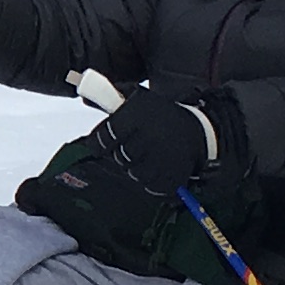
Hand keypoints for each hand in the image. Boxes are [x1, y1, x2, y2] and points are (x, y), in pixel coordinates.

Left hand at [91, 92, 221, 192]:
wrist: (199, 130)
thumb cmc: (162, 115)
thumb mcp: (138, 99)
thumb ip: (111, 99)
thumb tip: (85, 99)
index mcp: (137, 116)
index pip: (104, 138)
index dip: (99, 143)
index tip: (102, 143)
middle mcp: (148, 137)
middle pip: (119, 157)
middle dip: (122, 153)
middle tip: (134, 145)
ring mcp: (161, 158)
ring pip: (133, 173)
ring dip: (136, 166)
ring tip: (148, 154)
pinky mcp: (171, 175)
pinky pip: (149, 185)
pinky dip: (150, 179)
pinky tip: (157, 165)